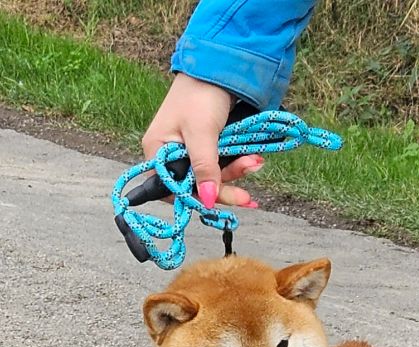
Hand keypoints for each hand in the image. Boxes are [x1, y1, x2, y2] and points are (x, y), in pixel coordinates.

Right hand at [142, 74, 260, 207]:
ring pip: (212, 175)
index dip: (195, 198)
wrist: (219, 65)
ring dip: (235, 173)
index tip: (217, 201)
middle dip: (223, 186)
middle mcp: (170, 154)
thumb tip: (208, 201)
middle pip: (196, 185)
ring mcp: (189, 149)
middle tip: (247, 194)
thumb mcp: (202, 133)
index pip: (172, 189)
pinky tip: (252, 160)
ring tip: (254, 163)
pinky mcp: (206, 145)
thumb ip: (205, 168)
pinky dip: (237, 163)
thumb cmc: (201, 94)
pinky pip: (220, 163)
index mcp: (157, 151)